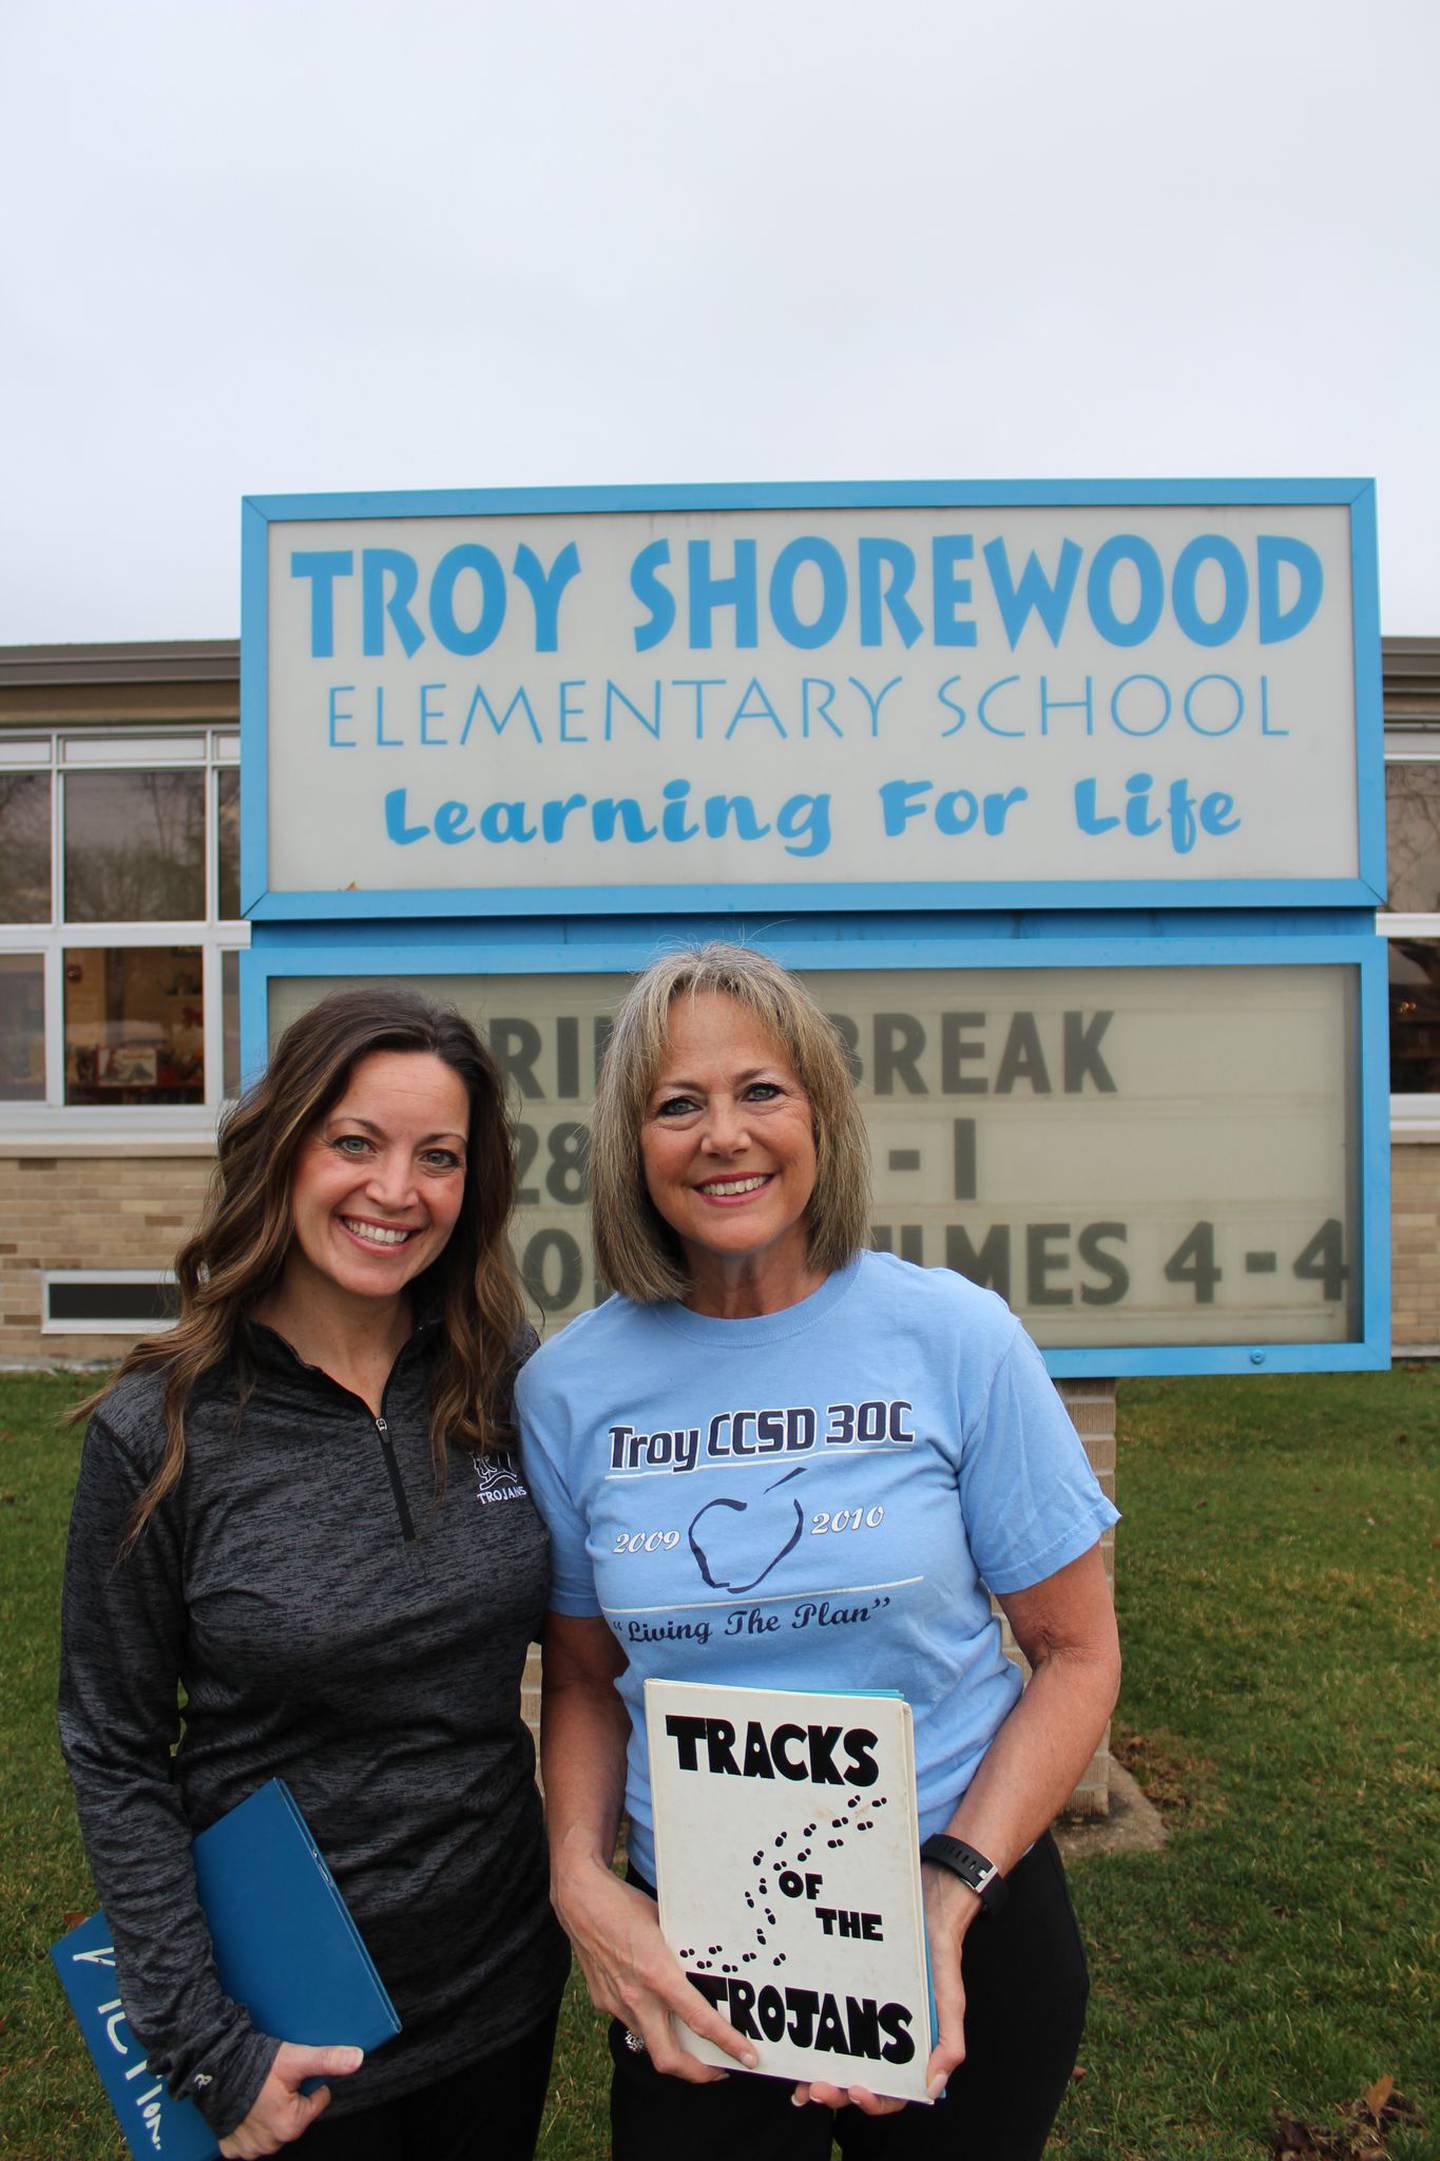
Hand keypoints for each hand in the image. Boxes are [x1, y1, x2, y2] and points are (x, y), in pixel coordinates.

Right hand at [218, 2042, 363, 2155]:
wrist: (213, 2069)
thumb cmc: (254, 2066)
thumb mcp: (295, 2059)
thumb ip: (327, 2060)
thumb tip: (357, 2059)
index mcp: (291, 2125)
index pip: (318, 2101)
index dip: (309, 2084)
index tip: (292, 2076)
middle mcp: (271, 2143)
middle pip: (295, 2117)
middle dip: (289, 2100)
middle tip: (274, 2084)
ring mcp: (250, 2148)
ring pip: (274, 2128)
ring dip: (270, 2114)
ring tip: (258, 2094)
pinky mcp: (231, 2148)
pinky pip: (250, 2139)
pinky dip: (250, 2126)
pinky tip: (246, 2109)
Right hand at [554, 1857, 758, 2083]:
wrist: (580, 1899)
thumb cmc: (625, 1905)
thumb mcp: (666, 1925)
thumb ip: (682, 1955)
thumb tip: (707, 1971)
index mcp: (657, 1974)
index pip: (699, 2020)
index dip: (727, 2044)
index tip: (748, 2058)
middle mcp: (636, 1996)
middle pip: (669, 2059)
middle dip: (698, 2073)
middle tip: (720, 2069)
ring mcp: (616, 2003)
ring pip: (649, 2043)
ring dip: (672, 2049)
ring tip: (693, 2043)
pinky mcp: (602, 2001)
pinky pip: (630, 2022)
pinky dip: (648, 2022)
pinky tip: (655, 2008)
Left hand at [787, 1865, 978, 2114]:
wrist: (925, 1905)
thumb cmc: (940, 1956)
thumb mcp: (950, 2000)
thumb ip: (948, 2044)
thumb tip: (932, 2088)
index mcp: (910, 2049)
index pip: (892, 2091)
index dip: (874, 2102)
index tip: (857, 2092)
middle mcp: (884, 2040)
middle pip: (858, 2082)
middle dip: (836, 2094)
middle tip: (814, 2091)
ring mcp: (862, 2018)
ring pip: (837, 2061)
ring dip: (818, 2077)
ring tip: (799, 2083)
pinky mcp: (844, 1995)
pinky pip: (824, 2022)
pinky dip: (808, 2042)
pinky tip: (792, 2047)